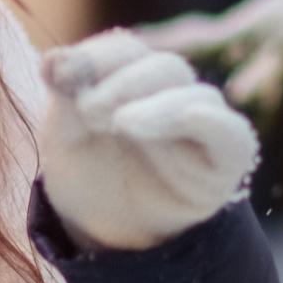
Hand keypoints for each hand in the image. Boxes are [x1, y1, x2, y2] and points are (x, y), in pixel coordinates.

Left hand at [39, 30, 258, 251]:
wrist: (106, 231)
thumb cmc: (87, 173)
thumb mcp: (65, 136)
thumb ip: (65, 97)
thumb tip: (53, 59)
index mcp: (133, 76)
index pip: (124, 51)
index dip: (95, 59)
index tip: (58, 77)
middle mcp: (173, 92)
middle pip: (163, 67)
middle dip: (123, 85)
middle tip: (88, 112)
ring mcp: (204, 122)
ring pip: (197, 95)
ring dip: (158, 105)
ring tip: (122, 123)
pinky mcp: (226, 157)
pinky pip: (230, 132)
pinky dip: (211, 121)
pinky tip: (190, 116)